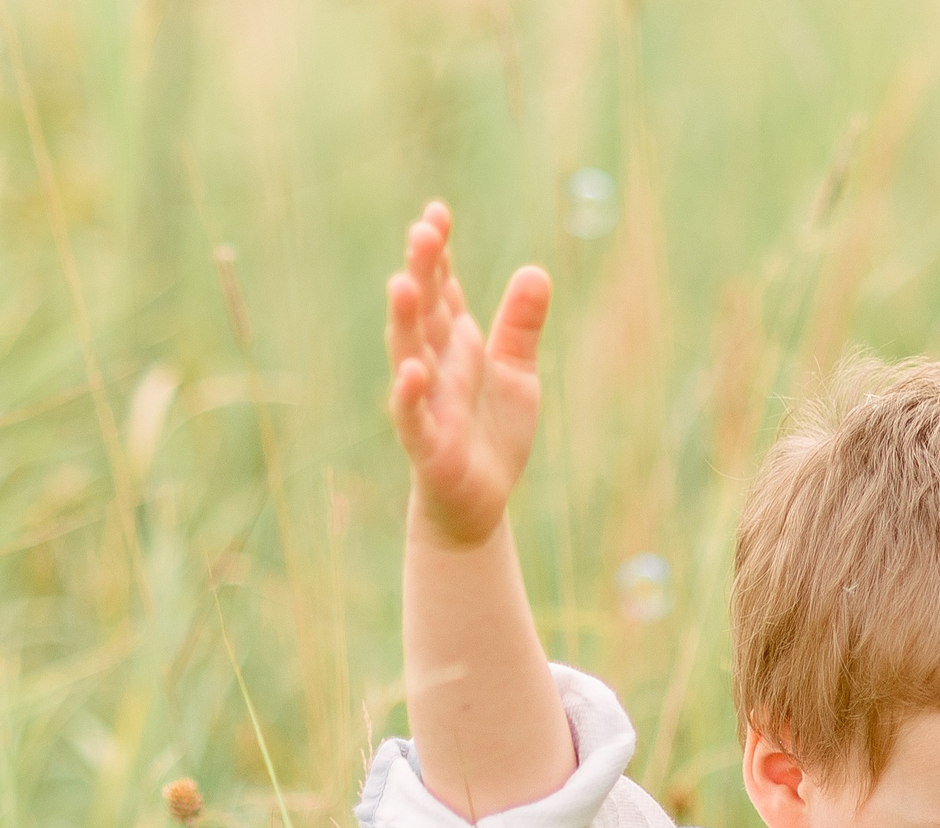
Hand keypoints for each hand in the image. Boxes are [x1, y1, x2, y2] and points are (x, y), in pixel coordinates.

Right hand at [384, 201, 551, 548]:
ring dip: (404, 321)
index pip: (442, 291)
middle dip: (422, 272)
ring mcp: (427, 403)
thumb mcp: (517, 373)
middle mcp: (434, 366)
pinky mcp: (427, 445)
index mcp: (455, 345)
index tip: (436, 214)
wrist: (477, 502)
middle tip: (423, 231)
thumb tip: (536, 270)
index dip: (438, 255)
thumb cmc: (491, 434)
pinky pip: (413, 417)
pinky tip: (413, 370)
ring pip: (409, 354)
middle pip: (424, 312)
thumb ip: (521, 326)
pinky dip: (409, 393)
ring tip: (403, 282)